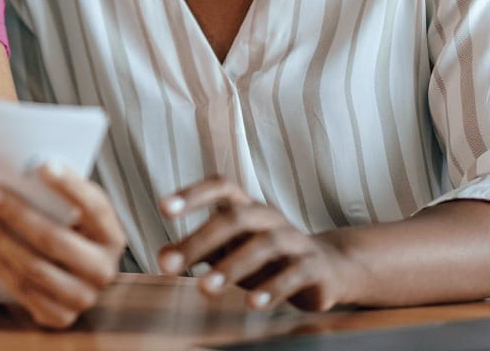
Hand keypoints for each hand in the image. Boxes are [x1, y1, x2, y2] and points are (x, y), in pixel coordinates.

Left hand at [0, 162, 125, 328]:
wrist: (79, 276)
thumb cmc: (73, 232)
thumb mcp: (78, 210)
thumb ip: (64, 192)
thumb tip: (33, 166)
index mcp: (112, 237)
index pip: (94, 207)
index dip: (69, 187)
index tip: (42, 166)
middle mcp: (102, 271)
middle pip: (53, 239)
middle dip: (15, 212)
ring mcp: (81, 298)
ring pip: (32, 267)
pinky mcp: (58, 317)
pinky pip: (22, 289)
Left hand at [157, 177, 360, 311]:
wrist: (327, 269)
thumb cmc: (265, 257)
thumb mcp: (231, 249)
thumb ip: (199, 250)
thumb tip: (162, 256)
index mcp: (246, 206)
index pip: (219, 187)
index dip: (192, 194)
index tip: (163, 208)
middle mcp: (269, 217)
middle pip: (236, 217)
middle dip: (200, 240)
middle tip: (169, 265)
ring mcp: (294, 240)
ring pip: (264, 245)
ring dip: (232, 266)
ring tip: (204, 288)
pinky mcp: (313, 267)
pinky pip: (294, 274)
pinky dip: (272, 289)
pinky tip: (251, 304)